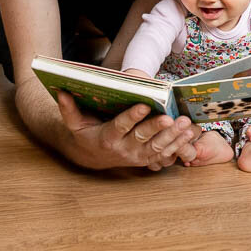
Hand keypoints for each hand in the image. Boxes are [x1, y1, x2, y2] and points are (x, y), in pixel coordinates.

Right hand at [57, 92, 201, 170]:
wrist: (92, 158)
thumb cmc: (85, 134)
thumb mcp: (74, 123)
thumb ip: (69, 108)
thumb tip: (61, 90)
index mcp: (107, 138)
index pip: (121, 126)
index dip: (132, 117)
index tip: (144, 105)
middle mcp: (123, 149)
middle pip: (142, 138)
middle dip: (158, 128)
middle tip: (171, 117)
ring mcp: (136, 157)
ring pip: (157, 147)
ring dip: (173, 136)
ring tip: (185, 123)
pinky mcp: (146, 160)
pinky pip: (164, 153)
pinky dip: (178, 144)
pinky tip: (189, 133)